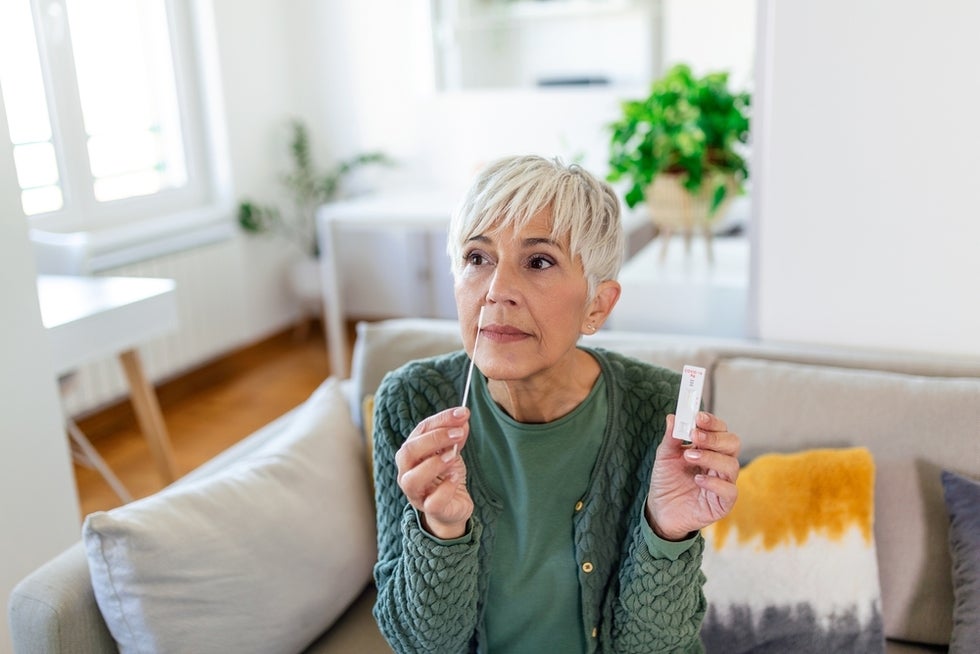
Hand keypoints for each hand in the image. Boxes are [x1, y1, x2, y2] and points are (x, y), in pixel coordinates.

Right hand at [395, 406, 472, 538]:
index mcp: (411, 453)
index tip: (462, 413)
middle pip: (408, 452)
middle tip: (458, 433)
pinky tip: (455, 478)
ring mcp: (416, 493)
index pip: (420, 430)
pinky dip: (445, 488)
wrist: (453, 505)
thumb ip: (455, 435)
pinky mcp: (430, 509)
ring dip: (435, 464)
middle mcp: (407, 472)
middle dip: (434, 439)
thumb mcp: (452, 451)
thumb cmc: (447, 476)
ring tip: (454, 456)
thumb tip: (462, 417)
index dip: (441, 420)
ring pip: (412, 479)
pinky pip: (432, 502)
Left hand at [646, 412, 740, 540]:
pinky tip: (698, 479)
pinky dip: (715, 483)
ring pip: (732, 464)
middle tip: (695, 435)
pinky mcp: (723, 503)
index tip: (698, 416)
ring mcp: (724, 482)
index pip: (720, 430)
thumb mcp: (665, 457)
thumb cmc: (667, 481)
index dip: (712, 422)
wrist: (661, 511)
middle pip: (732, 443)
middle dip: (714, 437)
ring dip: (711, 457)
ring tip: (689, 456)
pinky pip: (729, 491)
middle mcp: (720, 463)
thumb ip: (671, 438)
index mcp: (709, 448)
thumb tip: (673, 417)